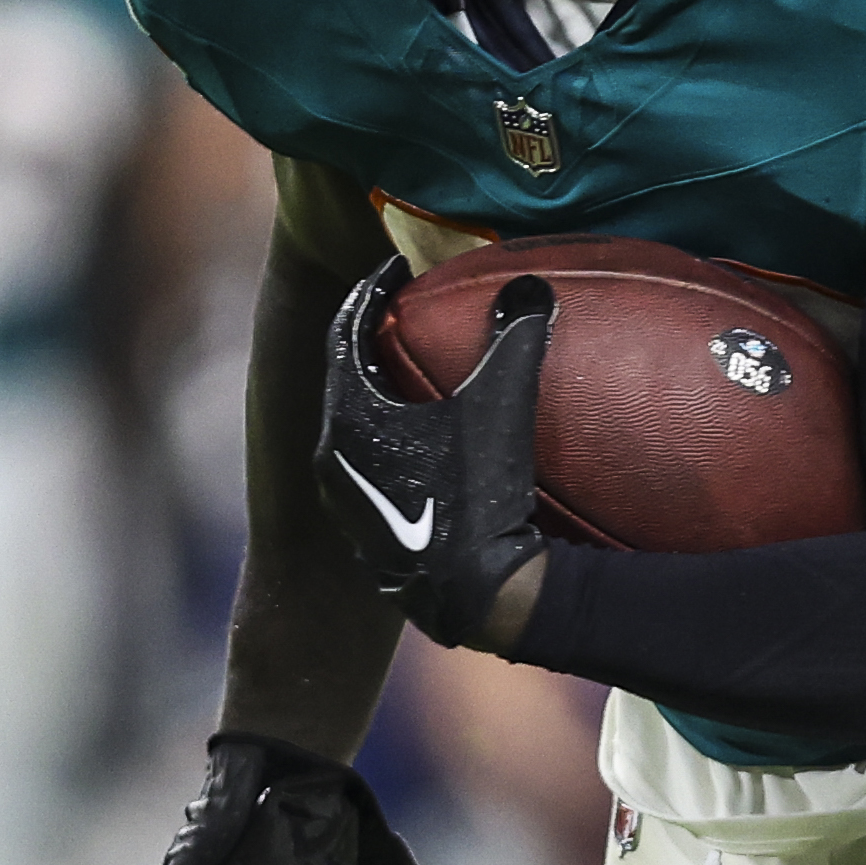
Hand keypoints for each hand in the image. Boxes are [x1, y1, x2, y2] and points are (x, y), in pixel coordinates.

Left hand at [316, 257, 551, 646]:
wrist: (478, 596)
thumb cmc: (481, 497)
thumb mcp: (501, 407)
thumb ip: (514, 340)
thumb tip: (531, 285)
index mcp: (350, 417)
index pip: (346, 332)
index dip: (369, 293)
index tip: (394, 268)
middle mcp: (333, 455)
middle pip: (344, 377)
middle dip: (372, 339)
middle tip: (401, 309)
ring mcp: (345, 499)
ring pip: (353, 426)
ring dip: (378, 391)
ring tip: (410, 367)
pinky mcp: (364, 532)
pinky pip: (366, 464)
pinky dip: (388, 437)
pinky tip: (422, 437)